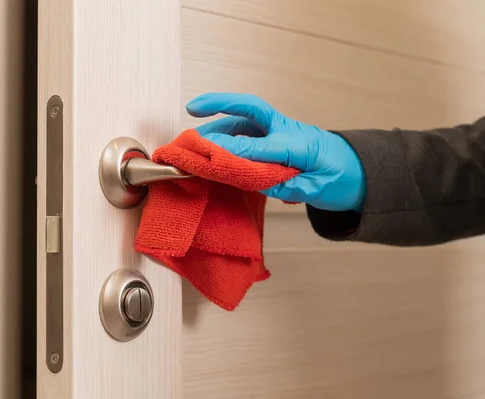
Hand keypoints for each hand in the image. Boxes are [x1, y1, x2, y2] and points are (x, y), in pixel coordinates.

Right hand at [186, 93, 366, 211]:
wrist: (361, 173)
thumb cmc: (342, 179)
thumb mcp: (322, 188)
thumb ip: (294, 186)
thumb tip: (265, 183)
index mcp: (299, 144)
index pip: (260, 146)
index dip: (234, 150)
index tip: (208, 154)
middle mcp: (287, 132)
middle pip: (250, 111)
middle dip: (219, 106)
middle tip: (192, 110)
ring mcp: (281, 133)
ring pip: (245, 121)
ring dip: (218, 124)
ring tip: (196, 137)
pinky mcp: (277, 139)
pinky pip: (248, 131)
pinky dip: (228, 133)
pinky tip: (214, 144)